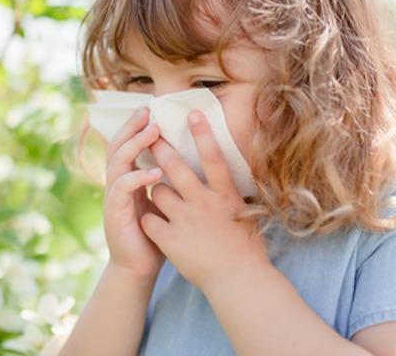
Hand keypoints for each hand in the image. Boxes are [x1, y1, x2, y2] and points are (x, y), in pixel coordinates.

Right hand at [102, 106, 167, 282]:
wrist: (140, 267)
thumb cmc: (157, 234)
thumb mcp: (164, 202)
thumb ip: (170, 181)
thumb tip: (193, 158)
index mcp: (129, 178)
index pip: (128, 144)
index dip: (136, 127)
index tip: (152, 109)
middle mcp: (117, 184)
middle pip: (118, 146)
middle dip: (132, 127)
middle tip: (148, 111)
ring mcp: (113, 198)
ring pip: (117, 163)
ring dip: (135, 145)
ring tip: (152, 132)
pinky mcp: (114, 214)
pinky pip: (122, 189)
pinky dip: (137, 178)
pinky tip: (153, 172)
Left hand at [139, 109, 271, 292]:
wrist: (238, 281)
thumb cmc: (247, 249)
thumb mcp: (246, 214)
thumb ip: (230, 194)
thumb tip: (226, 176)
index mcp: (226, 195)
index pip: (213, 157)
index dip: (203, 133)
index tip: (191, 113)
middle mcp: (204, 203)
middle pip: (176, 167)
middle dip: (160, 148)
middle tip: (150, 136)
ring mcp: (185, 220)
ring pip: (158, 191)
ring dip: (155, 189)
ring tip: (159, 194)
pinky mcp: (170, 239)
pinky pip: (149, 219)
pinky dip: (148, 219)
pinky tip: (152, 223)